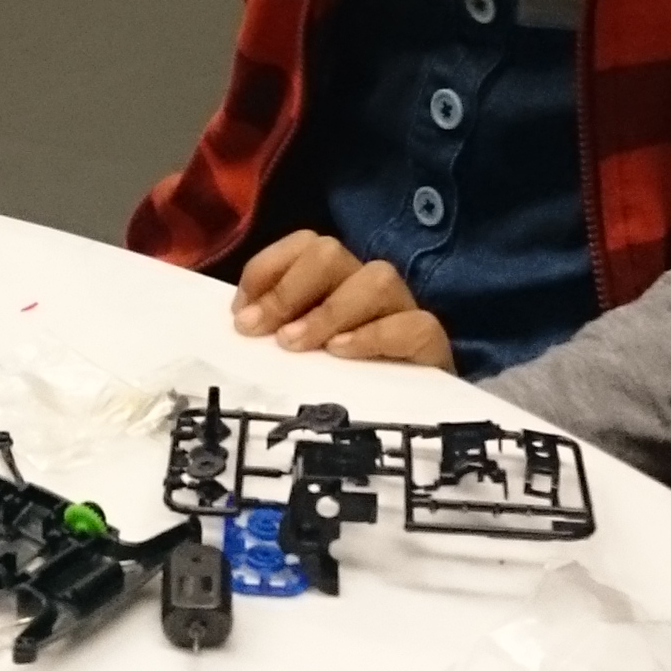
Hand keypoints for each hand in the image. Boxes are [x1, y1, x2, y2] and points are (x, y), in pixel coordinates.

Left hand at [231, 231, 453, 367]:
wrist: (399, 425)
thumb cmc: (337, 388)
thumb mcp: (297, 358)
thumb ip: (273, 332)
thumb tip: (240, 321)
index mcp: (333, 281)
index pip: (303, 244)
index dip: (267, 270)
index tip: (241, 315)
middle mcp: (367, 286)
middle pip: (330, 253)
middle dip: (289, 289)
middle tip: (261, 331)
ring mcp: (403, 311)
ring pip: (377, 278)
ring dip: (329, 311)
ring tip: (296, 345)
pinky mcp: (431, 345)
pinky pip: (415, 324)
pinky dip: (373, 335)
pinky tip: (341, 353)